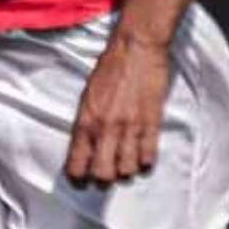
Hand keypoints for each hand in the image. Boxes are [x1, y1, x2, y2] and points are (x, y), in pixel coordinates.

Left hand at [65, 30, 171, 184]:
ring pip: (127, 170)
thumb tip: (85, 147)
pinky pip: (148, 156)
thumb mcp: (87, 96)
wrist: (136, 48)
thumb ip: (86, 123)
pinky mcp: (151, 122)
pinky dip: (146, 161)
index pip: (77, 164)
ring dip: (126, 170)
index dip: (79, 177)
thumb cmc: (109, 68)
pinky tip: (143, 155)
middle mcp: (106, 129)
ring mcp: (130, 127)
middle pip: (103, 174)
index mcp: (85, 122)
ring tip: (126, 163)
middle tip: (108, 173)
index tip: (82, 179)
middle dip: (104, 178)